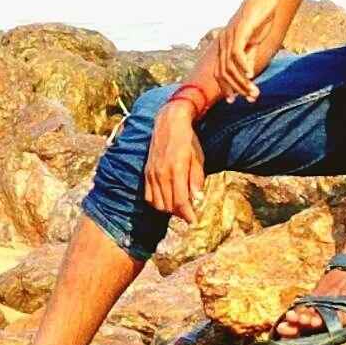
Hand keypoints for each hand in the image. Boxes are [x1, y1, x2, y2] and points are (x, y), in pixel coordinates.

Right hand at [144, 100, 206, 223]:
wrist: (169, 123)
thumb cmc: (187, 140)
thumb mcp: (198, 158)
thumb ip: (197, 179)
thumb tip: (198, 199)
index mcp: (176, 169)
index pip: (180, 201)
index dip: (187, 214)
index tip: (193, 221)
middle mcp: (161, 173)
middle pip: (168, 205)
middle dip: (180, 214)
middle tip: (189, 214)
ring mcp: (152, 173)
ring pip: (157, 203)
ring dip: (168, 210)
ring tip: (179, 208)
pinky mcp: (147, 172)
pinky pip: (148, 196)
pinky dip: (157, 203)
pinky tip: (166, 201)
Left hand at [214, 0, 280, 102]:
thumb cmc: (261, 16)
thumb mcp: (255, 40)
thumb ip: (250, 56)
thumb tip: (248, 74)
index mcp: (225, 43)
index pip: (219, 71)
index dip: (225, 87)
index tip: (233, 100)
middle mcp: (223, 40)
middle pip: (222, 72)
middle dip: (234, 88)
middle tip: (247, 99)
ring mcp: (230, 35)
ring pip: (229, 66)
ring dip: (241, 82)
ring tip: (253, 92)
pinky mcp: (239, 30)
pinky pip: (237, 53)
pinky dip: (243, 67)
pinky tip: (251, 75)